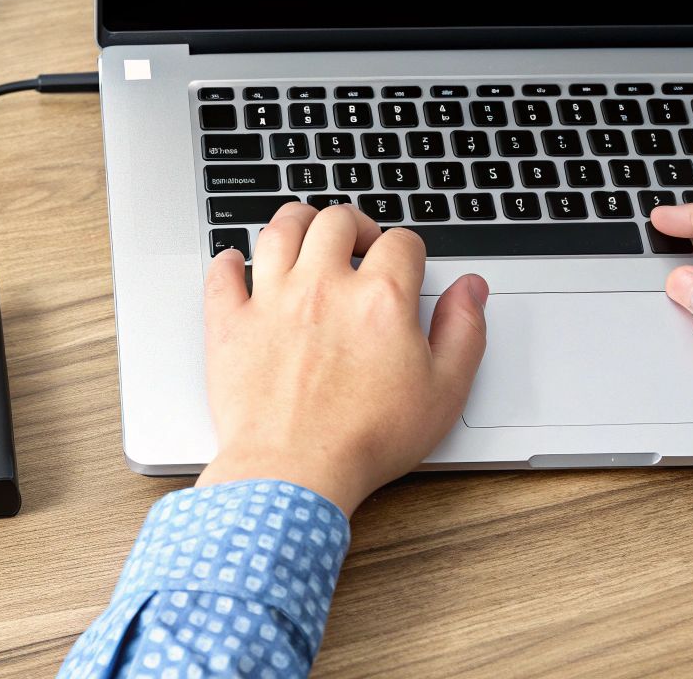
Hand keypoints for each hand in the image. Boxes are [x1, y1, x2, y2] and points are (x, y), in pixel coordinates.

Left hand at [195, 203, 487, 515]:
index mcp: (379, 298)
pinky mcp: (231, 322)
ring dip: (297, 222)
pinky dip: (230, 261)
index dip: (409, 249)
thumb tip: (470, 290)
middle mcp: (323, 286)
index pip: (401, 242)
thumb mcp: (444, 391)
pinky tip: (239, 265)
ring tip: (307, 236)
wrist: (296, 472)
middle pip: (337, 221)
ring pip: (280, 229)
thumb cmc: (366, 440)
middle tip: (360, 245)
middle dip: (356, 224)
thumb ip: (463, 331)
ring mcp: (272, 299)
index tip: (406, 265)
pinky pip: (222, 271)